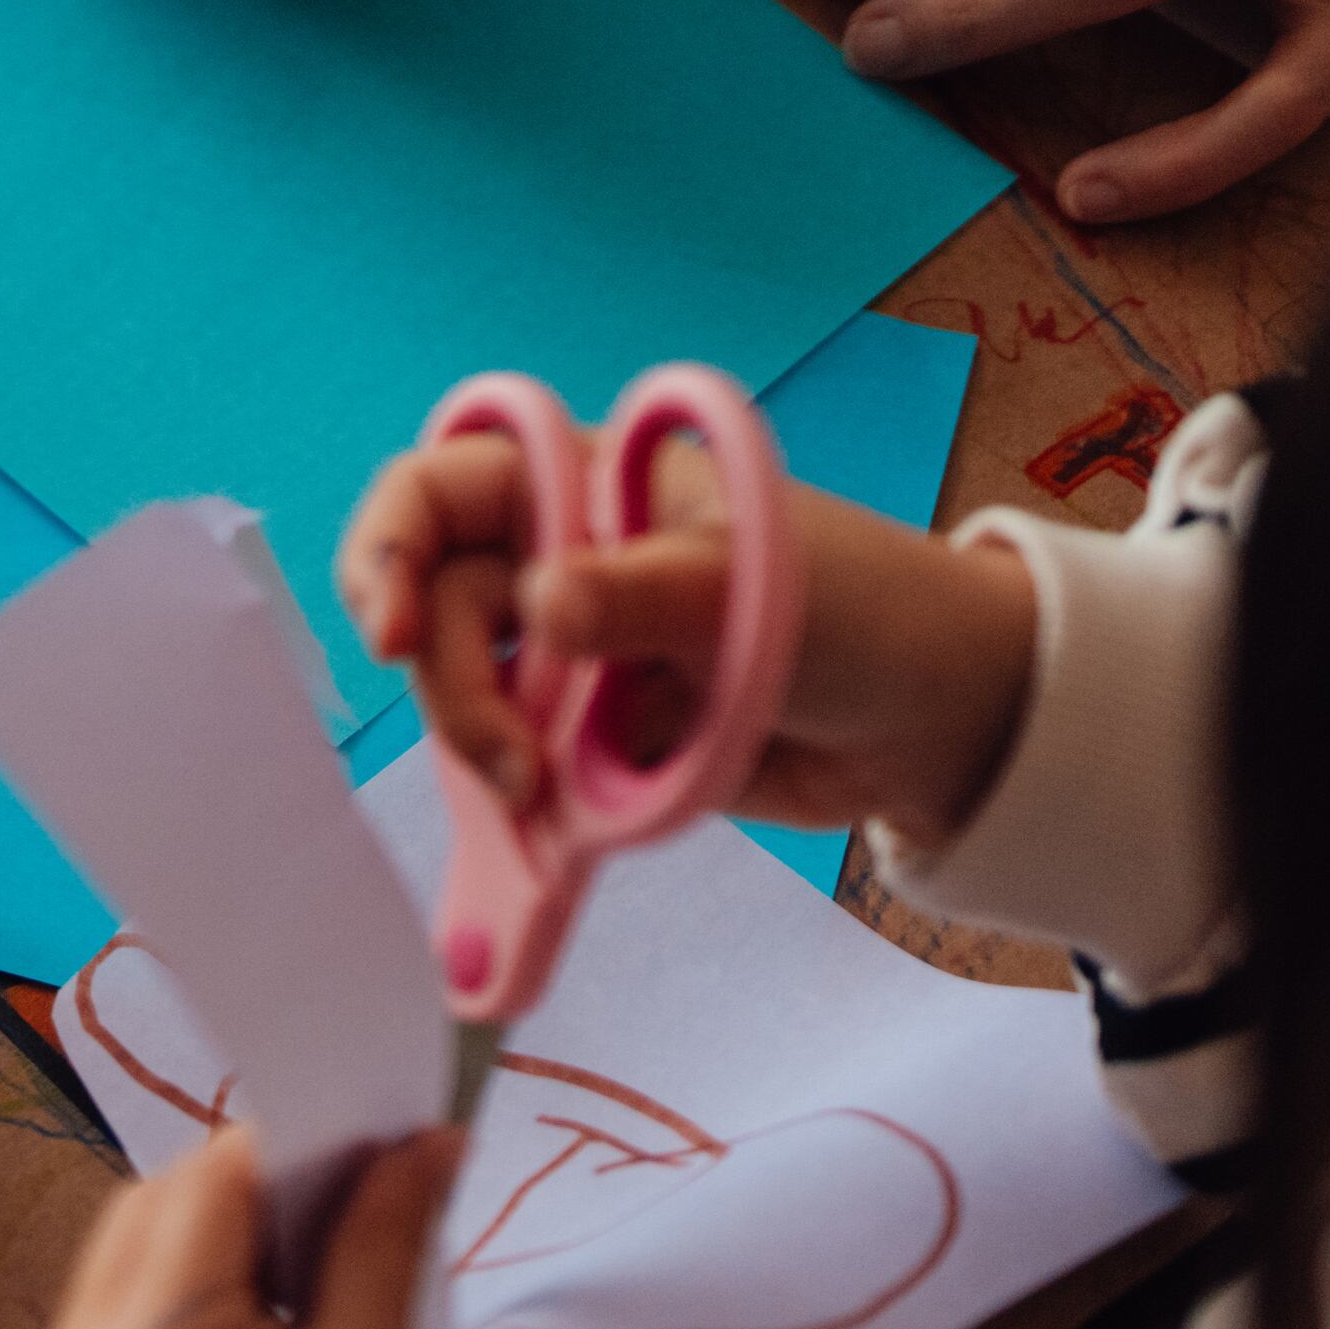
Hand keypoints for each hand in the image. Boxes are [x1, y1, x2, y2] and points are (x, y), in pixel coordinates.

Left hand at [17, 1123, 464, 1328]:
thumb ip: (380, 1246)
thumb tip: (419, 1141)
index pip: (210, 1180)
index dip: (293, 1154)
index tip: (370, 1160)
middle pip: (152, 1210)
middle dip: (244, 1199)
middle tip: (340, 1231)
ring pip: (121, 1261)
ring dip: (204, 1251)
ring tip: (298, 1300)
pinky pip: (103, 1328)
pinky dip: (169, 1312)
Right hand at [334, 429, 1038, 850]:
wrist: (940, 728)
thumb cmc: (863, 609)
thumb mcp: (751, 589)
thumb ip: (643, 597)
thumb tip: (539, 604)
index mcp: (586, 486)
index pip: (440, 490)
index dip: (389, 549)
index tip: (389, 634)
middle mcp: (559, 563)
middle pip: (433, 610)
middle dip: (453, 688)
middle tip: (511, 764)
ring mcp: (569, 660)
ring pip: (462, 698)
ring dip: (479, 752)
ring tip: (540, 801)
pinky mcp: (585, 744)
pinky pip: (510, 776)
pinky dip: (505, 814)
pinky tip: (525, 843)